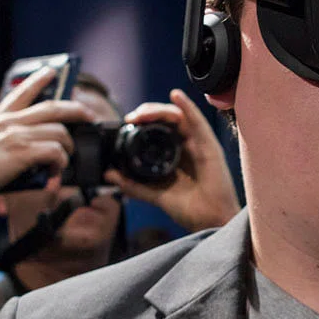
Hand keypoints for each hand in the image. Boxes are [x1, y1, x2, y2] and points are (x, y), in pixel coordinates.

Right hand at [0, 67, 91, 205]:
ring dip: (68, 147)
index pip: (22, 91)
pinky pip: (55, 152)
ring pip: (60, 132)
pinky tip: (57, 171)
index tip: (52, 70)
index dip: (39, 80)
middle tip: (89, 115)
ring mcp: (16, 135)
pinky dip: (61, 162)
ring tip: (66, 158)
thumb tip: (30, 146)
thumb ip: (3, 137)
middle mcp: (9, 121)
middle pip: (53, 108)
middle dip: (76, 109)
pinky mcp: (22, 152)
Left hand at [105, 89, 239, 231]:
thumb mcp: (155, 194)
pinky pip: (198, 122)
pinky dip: (187, 106)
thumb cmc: (190, 208)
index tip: (126, 123)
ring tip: (142, 112)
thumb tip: (109, 175)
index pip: (160, 127)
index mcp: (177, 153)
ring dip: (160, 110)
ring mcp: (199, 144)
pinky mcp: (210, 146)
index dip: (143, 121)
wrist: (209, 222)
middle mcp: (188, 144)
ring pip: (179, 116)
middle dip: (148, 112)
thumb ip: (133, 184)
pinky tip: (176, 96)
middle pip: (168, 118)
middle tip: (131, 117)